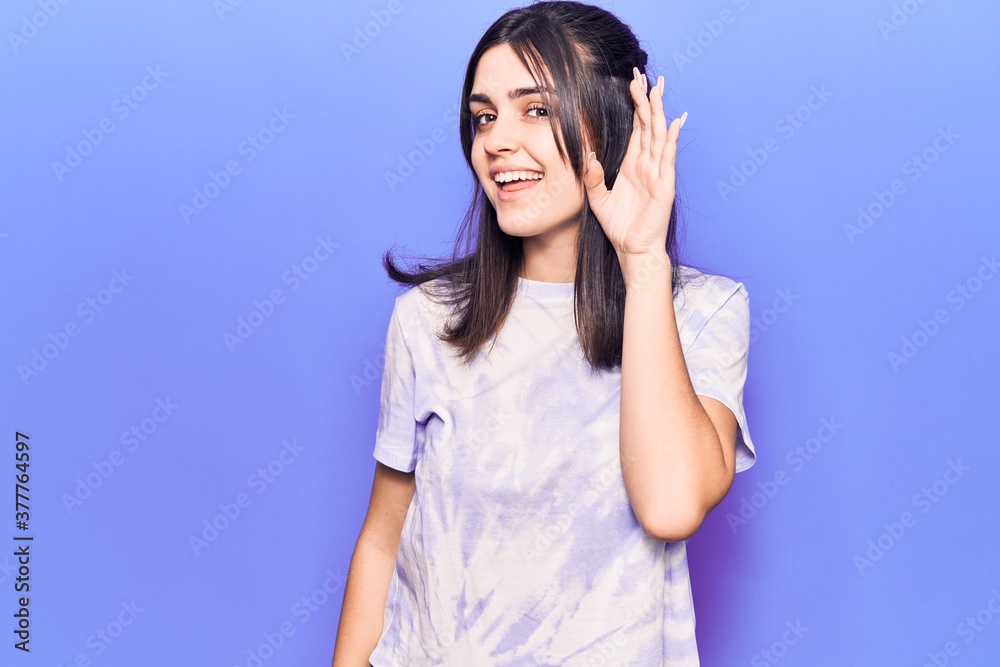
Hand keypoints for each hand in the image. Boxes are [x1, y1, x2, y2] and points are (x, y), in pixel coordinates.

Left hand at [583, 67, 686, 261]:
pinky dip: (670, 139)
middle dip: (646, 99)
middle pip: (648, 125)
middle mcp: (647, 164)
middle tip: (643, 75)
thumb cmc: (619, 227)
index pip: (636, 128)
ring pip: (658, 135)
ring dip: (658, 111)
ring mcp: (658, 173)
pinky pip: (667, 157)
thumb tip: (588, 157)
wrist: (633, 249)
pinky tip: (673, 122)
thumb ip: (592, 178)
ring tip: (658, 88)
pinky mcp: (664, 185)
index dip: (635, 106)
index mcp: (633, 165)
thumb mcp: (597, 199)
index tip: (631, 83)